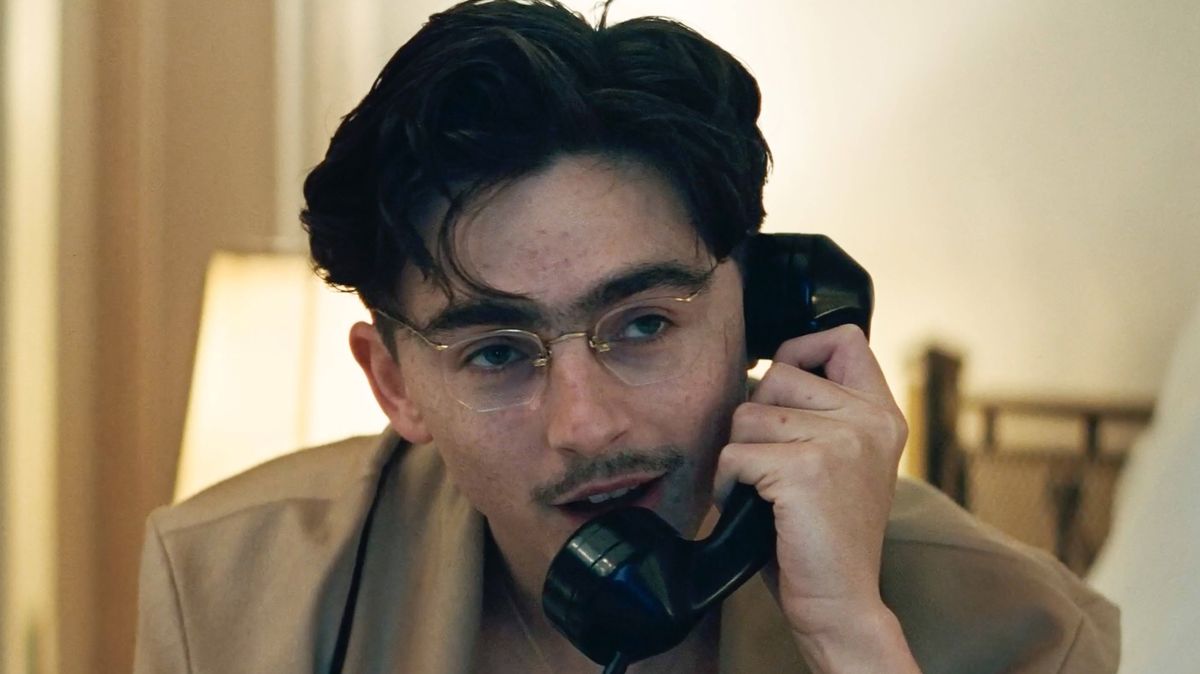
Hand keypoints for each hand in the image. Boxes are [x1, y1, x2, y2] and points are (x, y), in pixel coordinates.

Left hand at [714, 324, 917, 671]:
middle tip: (774, 468)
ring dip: (739, 456)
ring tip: (765, 492)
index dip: (800, 349)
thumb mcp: (841, 461)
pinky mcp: (806, 468)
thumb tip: (759, 370)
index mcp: (882, 415)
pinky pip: (734, 453)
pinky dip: (727, 484)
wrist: (840, 602)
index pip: (843, 338)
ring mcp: (842, 441)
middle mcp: (869, 421)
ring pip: (747, 414)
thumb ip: (822, 412)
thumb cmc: (825, 535)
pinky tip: (751, 508)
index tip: (785, 388)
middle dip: (756, 419)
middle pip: (775, 374)